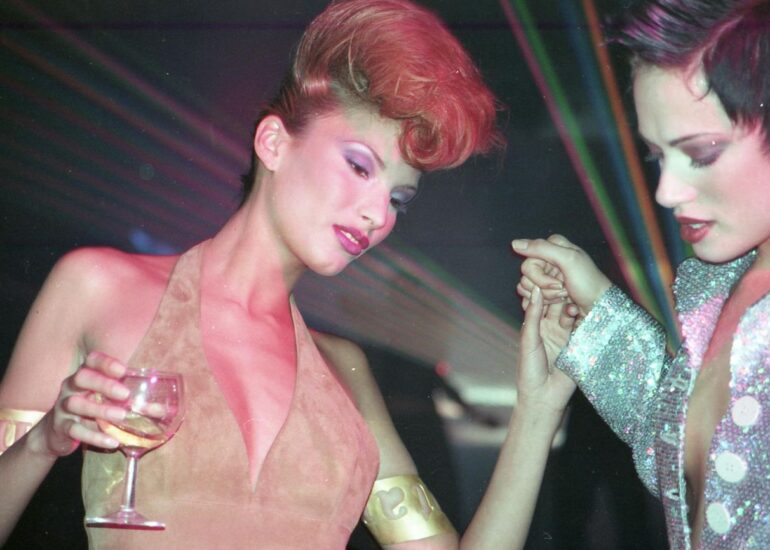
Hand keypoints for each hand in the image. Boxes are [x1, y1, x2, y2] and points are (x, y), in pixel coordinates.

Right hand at [32, 352, 128, 456]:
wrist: (58, 433)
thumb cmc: (91, 410)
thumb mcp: (106, 402)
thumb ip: (130, 402)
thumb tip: (160, 410)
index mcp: (85, 376)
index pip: (91, 361)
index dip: (106, 362)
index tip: (123, 370)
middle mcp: (71, 387)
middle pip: (81, 377)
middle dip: (103, 383)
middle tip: (125, 394)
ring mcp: (63, 407)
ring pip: (76, 404)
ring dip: (100, 409)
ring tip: (121, 416)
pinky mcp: (61, 427)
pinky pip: (75, 430)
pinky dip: (94, 436)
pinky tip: (112, 441)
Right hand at [512, 234, 610, 318]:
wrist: (598, 306)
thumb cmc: (588, 283)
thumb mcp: (569, 260)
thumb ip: (542, 248)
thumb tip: (514, 243)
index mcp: (553, 247)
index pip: (527, 264)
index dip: (540, 277)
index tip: (559, 283)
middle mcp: (547, 259)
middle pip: (525, 278)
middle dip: (545, 289)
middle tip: (563, 291)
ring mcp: (546, 276)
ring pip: (527, 289)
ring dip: (547, 297)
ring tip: (564, 297)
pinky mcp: (545, 291)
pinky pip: (531, 298)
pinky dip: (544, 304)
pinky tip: (559, 304)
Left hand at [516, 286, 575, 413]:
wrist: (543, 396)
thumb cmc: (530, 369)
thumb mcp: (529, 339)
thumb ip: (534, 315)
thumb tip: (537, 290)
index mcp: (536, 325)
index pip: (543, 302)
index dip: (547, 290)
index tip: (552, 275)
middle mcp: (551, 328)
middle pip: (558, 306)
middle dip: (563, 295)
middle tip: (567, 284)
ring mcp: (566, 336)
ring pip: (571, 315)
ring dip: (572, 308)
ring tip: (573, 305)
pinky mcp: (578, 345)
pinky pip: (581, 328)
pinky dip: (583, 320)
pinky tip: (584, 313)